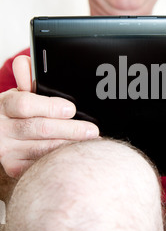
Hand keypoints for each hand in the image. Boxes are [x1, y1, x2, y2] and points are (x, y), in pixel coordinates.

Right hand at [0, 56, 99, 177]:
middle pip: (40, 128)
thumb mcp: (20, 92)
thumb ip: (26, 77)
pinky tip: (75, 155)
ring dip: (69, 146)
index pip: (25, 104)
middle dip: (70, 129)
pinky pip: (40, 165)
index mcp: (4, 105)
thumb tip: (25, 63)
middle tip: (92, 130)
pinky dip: (59, 160)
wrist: (2, 134)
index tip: (71, 109)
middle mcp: (3, 128)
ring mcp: (7, 150)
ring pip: (42, 149)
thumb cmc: (17, 111)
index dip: (50, 106)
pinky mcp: (13, 167)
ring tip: (90, 143)